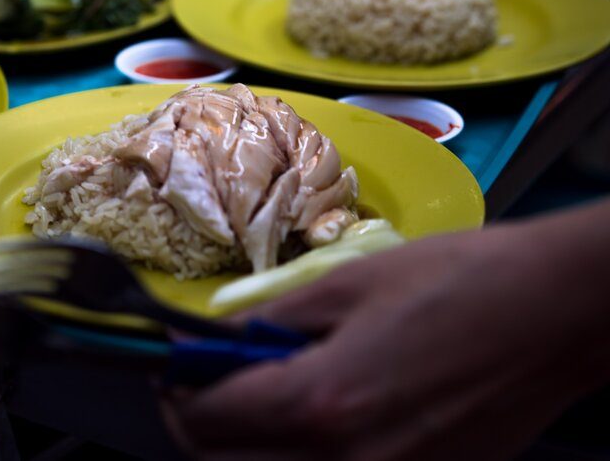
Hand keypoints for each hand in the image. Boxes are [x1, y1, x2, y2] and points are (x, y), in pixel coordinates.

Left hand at [163, 205, 609, 459]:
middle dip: (203, 425)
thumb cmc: (454, 282)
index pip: (204, 421)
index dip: (175, 390)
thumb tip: (208, 341)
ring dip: (250, 446)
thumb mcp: (346, 284)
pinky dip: (303, 456)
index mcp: (321, 406)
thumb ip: (265, 320)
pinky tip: (321, 415)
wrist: (552, 314)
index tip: (175, 365)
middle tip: (211, 383)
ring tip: (265, 396)